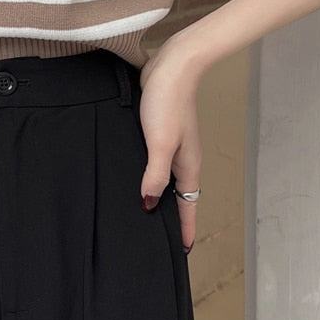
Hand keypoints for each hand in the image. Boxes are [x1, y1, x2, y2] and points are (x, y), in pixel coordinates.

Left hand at [138, 36, 202, 253]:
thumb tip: (149, 204)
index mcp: (187, 165)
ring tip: (145, 210)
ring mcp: (171, 144)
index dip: (185, 228)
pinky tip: (133, 174)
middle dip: (173, 216)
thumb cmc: (167, 104)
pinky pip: (155, 160)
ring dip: (159, 194)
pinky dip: (149, 173)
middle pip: (178, 195)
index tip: (183, 251)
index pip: (187, 205)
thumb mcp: (160, 144)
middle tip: (161, 238)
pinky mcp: (158, 130)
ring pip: (165, 177)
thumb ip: (155, 175)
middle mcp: (181, 158)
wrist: (171, 67)